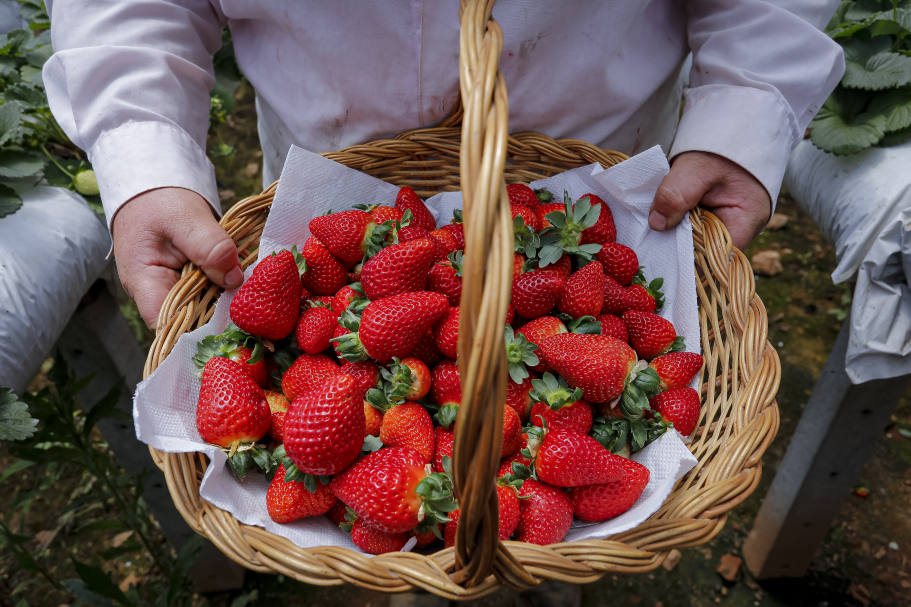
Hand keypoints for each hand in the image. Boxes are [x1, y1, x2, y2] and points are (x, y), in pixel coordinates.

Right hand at [112, 187, 242, 330]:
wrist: (156, 189)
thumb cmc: (158, 202)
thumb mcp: (184, 217)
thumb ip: (209, 247)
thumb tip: (234, 278)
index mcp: (144, 283)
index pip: (167, 325)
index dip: (197, 332)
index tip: (231, 324)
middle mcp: (159, 294)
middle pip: (191, 320)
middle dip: (222, 317)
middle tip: (256, 310)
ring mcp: (177, 289)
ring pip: (206, 308)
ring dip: (230, 301)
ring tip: (258, 296)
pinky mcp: (193, 282)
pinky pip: (213, 292)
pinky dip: (230, 288)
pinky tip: (251, 284)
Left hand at [648, 151, 771, 250]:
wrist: (729, 129)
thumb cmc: (722, 147)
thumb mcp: (697, 168)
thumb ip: (676, 194)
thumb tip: (657, 224)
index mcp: (745, 222)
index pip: (716, 257)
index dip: (690, 262)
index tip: (661, 260)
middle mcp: (737, 229)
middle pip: (703, 251)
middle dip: (677, 249)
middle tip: (647, 249)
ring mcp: (723, 223)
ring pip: (694, 240)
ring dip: (673, 235)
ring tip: (648, 237)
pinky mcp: (709, 216)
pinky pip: (689, 227)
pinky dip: (674, 224)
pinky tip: (657, 222)